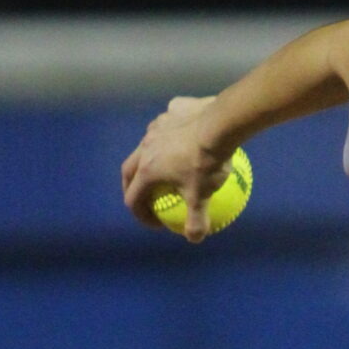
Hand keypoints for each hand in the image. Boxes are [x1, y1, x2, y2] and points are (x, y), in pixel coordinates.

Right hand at [121, 96, 231, 243]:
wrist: (219, 124)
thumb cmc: (207, 162)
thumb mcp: (203, 196)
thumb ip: (196, 219)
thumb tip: (194, 238)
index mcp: (147, 170)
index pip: (133, 198)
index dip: (141, 214)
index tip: (156, 222)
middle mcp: (145, 147)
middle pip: (129, 170)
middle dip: (131, 187)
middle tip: (144, 197)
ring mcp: (157, 126)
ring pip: (146, 144)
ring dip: (149, 158)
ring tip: (165, 166)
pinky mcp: (172, 110)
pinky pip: (168, 123)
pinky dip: (172, 133)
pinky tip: (186, 137)